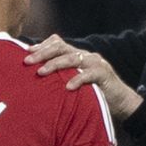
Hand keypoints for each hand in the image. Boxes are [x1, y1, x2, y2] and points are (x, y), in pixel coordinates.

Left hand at [25, 35, 142, 119]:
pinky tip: (67, 87)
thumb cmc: (93, 93)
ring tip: (40, 72)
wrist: (120, 101)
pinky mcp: (104, 74)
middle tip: (27, 61)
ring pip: (72, 58)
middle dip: (42, 53)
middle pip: (61, 47)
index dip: (41, 46)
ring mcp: (95, 63)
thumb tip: (37, 77)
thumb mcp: (75, 81)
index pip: (57, 43)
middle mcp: (84, 55)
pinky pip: (88, 75)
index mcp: (76, 55)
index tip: (25, 52)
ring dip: (54, 65)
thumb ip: (61, 76)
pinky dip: (77, 80)